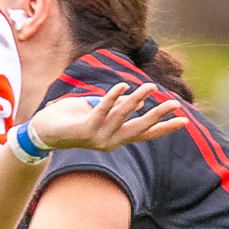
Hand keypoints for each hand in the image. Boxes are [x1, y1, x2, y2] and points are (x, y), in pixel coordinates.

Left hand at [28, 82, 185, 152]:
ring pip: (122, 116)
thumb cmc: (73, 120)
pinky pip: (101, 111)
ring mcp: (98, 138)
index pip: (146, 133)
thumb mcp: (100, 113)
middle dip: (157, 116)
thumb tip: (138, 102)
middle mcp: (110, 142)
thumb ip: (118, 109)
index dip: (164, 128)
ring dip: (136, 100)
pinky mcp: (84, 131)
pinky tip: (122, 86)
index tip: (184, 121)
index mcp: (116, 138)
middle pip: (139, 128)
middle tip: (174, 104)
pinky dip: (112, 98)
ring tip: (149, 86)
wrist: (44, 132)